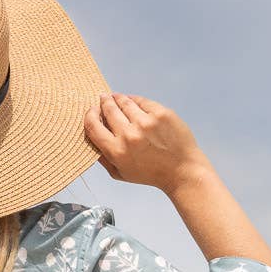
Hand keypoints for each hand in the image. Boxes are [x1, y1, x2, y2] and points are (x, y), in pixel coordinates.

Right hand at [83, 94, 210, 195]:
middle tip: (103, 98)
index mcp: (116, 151)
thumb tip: (91, 139)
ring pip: (125, 102)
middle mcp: (128, 134)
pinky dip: (135, 100)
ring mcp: (145, 122)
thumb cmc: (150, 174)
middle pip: (109, 110)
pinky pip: (142, 101)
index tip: (92, 110)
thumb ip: (104, 158)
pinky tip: (134, 102)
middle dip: (104, 102)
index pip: (93, 126)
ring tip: (117, 97)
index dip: (90, 115)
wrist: (181, 170)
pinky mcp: (160, 114)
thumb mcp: (120, 173)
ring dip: (118, 98)